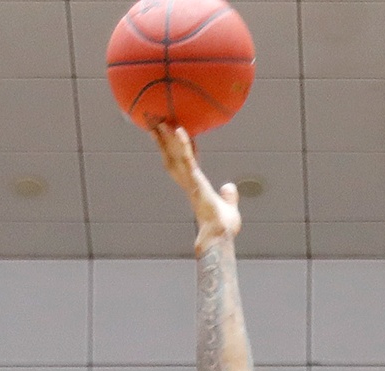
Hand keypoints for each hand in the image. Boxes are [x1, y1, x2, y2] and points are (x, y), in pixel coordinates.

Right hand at [152, 121, 239, 248]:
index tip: (175, 134)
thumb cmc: (223, 228)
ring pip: (176, 155)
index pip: (185, 163)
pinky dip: (184, 144)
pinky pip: (188, 158)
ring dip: (167, 138)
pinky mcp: (195, 181)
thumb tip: (229, 187)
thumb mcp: (228, 207)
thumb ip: (228, 196)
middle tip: (155, 125)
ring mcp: (190, 181)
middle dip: (163, 141)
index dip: (179, 148)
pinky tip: (179, 129)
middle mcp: (189, 183)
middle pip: (173, 157)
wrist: (219, 236)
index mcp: (195, 187)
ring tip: (160, 121)